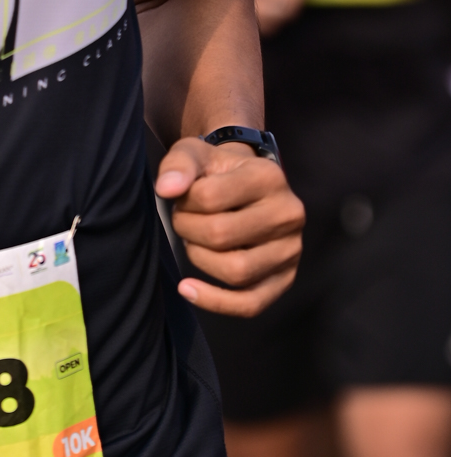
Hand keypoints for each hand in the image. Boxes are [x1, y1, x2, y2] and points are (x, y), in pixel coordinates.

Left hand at [156, 138, 303, 315]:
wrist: (245, 184)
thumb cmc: (218, 170)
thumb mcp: (197, 153)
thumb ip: (179, 164)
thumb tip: (166, 189)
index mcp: (268, 177)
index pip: (210, 197)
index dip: (184, 201)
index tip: (182, 198)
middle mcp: (288, 214)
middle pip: (221, 236)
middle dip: (188, 230)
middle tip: (183, 221)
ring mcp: (291, 249)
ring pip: (236, 271)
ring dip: (199, 260)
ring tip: (193, 242)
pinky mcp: (285, 278)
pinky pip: (251, 303)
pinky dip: (216, 302)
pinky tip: (188, 290)